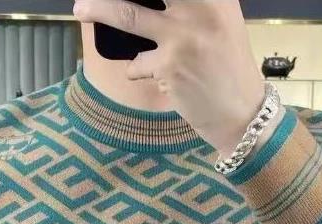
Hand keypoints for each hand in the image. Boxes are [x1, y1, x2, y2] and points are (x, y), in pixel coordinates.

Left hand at [73, 0, 279, 156]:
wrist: (242, 115)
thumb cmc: (229, 68)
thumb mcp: (222, 23)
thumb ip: (195, 5)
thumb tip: (149, 0)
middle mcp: (200, 10)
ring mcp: (181, 38)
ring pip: (127, 15)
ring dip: (98, 10)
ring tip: (80, 9)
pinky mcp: (168, 67)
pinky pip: (137, 64)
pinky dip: (138, 69)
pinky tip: (155, 75)